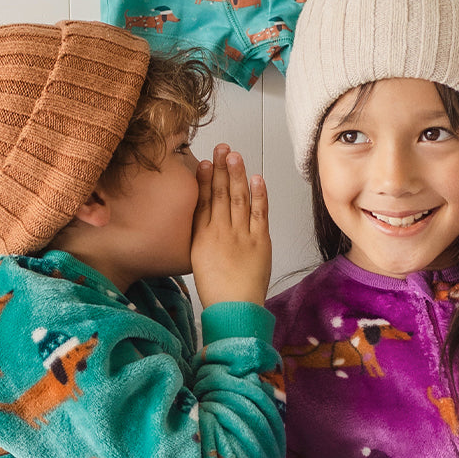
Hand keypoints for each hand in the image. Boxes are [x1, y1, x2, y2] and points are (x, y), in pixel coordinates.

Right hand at [190, 144, 270, 308]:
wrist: (233, 309)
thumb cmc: (217, 291)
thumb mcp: (199, 261)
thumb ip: (201, 238)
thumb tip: (206, 221)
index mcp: (202, 237)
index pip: (204, 202)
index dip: (205, 180)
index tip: (205, 163)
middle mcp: (220, 232)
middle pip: (221, 194)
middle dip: (221, 169)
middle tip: (221, 149)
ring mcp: (240, 235)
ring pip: (238, 198)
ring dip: (237, 175)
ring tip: (235, 155)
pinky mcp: (259, 241)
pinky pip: (259, 213)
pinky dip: (259, 194)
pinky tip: (257, 178)